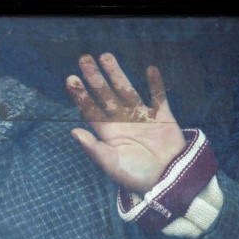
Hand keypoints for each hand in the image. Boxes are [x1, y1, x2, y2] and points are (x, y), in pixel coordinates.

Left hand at [66, 53, 186, 194]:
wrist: (167, 182)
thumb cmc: (135, 176)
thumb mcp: (111, 164)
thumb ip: (93, 148)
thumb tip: (73, 132)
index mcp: (108, 132)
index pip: (90, 109)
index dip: (80, 95)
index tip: (70, 80)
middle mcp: (122, 120)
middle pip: (105, 94)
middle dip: (94, 77)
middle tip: (84, 59)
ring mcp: (142, 117)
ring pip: (127, 90)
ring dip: (117, 74)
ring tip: (106, 56)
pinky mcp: (163, 117)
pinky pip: (159, 97)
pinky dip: (156, 84)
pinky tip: (150, 69)